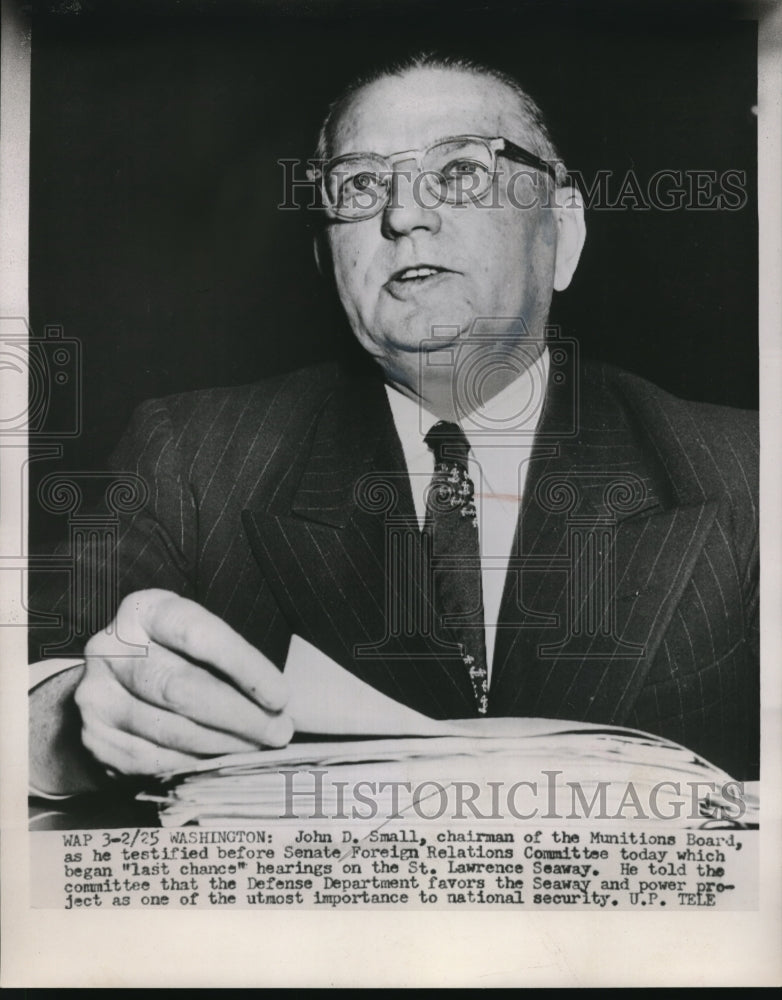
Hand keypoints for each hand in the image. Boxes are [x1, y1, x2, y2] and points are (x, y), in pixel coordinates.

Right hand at [76, 589, 292, 776]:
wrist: (109, 682)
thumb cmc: (171, 653)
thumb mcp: (193, 637)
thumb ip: (228, 659)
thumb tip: (281, 704)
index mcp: (144, 610)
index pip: (197, 634)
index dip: (243, 666)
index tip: (280, 696)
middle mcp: (111, 648)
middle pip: (182, 688)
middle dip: (240, 716)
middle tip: (278, 731)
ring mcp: (97, 695)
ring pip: (170, 730)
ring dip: (224, 745)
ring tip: (257, 748)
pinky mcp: (95, 738)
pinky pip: (153, 761)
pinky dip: (194, 764)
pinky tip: (221, 761)